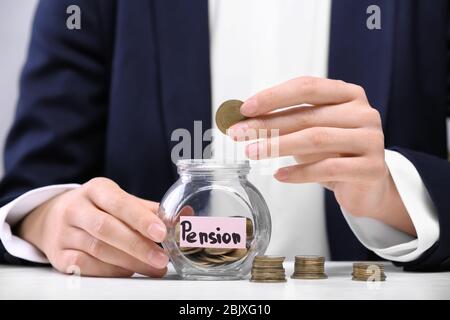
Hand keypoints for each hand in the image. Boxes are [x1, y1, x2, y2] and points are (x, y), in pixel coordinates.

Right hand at [16, 177, 168, 276]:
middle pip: (107, 229)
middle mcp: (76, 208)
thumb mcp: (118, 200)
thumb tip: (184, 216)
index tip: (161, 232)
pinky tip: (128, 271)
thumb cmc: (96, 208)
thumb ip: (149, 210)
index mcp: (96, 189)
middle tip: (162, 259)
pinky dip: (110, 271)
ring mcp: (64, 232)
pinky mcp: (58, 255)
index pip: (119, 203)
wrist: (51, 217)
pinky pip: (85, 266)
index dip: (141, 219)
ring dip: (130, 262)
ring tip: (154, 268)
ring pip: (98, 250)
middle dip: (138, 246)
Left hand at [228, 76, 415, 235]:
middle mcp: (363, 113)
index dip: (273, 96)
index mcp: (348, 95)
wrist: (367, 187)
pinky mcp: (371, 168)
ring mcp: (371, 140)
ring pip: (316, 139)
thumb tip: (243, 118)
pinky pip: (327, 168)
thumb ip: (286, 120)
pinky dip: (298, 172)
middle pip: (307, 115)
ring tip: (252, 152)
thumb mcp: (310, 131)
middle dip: (267, 124)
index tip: (245, 108)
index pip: (307, 87)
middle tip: (239, 134)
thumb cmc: (334, 154)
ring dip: (278, 146)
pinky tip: (278, 175)